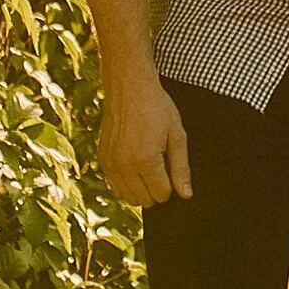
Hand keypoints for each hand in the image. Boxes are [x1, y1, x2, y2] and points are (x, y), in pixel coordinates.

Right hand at [99, 73, 192, 206]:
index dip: (171, 185)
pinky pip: (114, 187)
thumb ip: (181, 168)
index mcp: (146, 160)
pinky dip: (126, 184)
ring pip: (127, 197)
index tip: (170, 168)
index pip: (162, 194)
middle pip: (144, 201)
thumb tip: (186, 195)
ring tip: (148, 167)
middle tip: (160, 167)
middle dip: (156, 190)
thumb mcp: (177, 135)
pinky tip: (134, 166)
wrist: (129, 87)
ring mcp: (111, 163)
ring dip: (140, 190)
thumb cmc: (156, 108)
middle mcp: (125, 165)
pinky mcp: (102, 159)